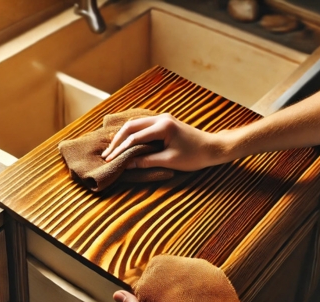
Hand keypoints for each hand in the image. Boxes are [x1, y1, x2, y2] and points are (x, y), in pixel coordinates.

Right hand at [101, 113, 226, 170]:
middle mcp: (161, 118)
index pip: (135, 137)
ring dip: (123, 136)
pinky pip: (143, 125)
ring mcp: (163, 118)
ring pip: (136, 124)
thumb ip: (147, 161)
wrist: (213, 148)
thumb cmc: (194, 156)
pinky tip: (125, 142)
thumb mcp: (169, 161)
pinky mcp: (165, 122)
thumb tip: (127, 164)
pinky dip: (132, 134)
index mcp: (163, 127)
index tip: (110, 160)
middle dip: (117, 140)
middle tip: (107, 153)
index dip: (121, 150)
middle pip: (131, 126)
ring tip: (112, 148)